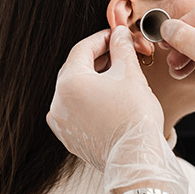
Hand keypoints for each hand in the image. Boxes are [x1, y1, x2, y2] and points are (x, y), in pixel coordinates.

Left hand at [47, 26, 187, 193]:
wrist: (136, 159)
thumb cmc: (134, 117)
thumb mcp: (131, 74)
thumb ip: (121, 48)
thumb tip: (119, 34)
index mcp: (69, 83)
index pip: (82, 49)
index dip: (101, 39)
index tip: (116, 36)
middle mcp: (58, 102)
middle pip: (76, 69)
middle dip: (98, 58)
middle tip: (118, 53)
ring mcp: (61, 122)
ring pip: (76, 90)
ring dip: (94, 79)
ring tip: (117, 76)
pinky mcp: (69, 137)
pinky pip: (76, 109)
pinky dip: (90, 99)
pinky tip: (110, 98)